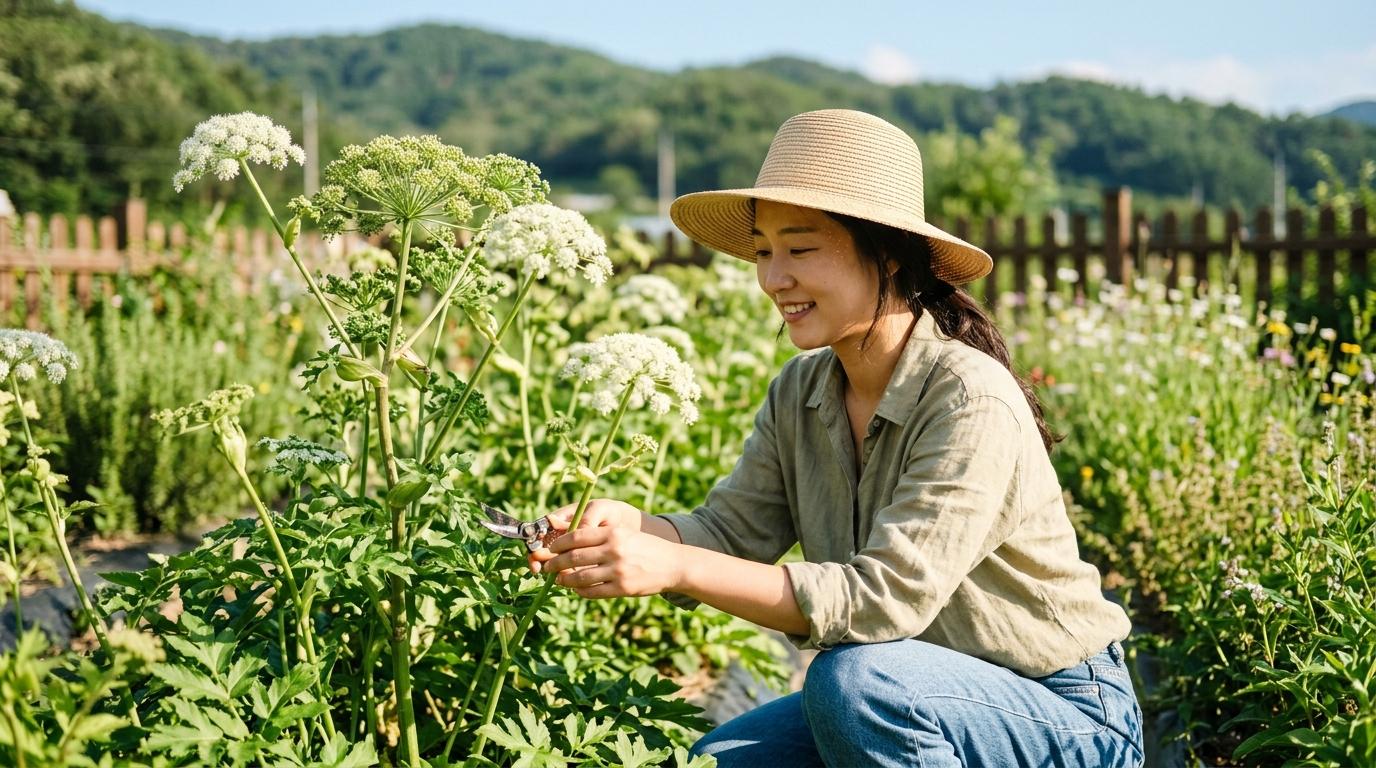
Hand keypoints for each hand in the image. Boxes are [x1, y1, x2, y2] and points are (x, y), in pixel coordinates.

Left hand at [536, 524, 684, 598]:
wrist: (673, 564)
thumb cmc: (645, 548)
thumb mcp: (625, 534)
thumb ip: (600, 538)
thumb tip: (568, 547)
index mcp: (613, 533)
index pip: (577, 537)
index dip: (558, 544)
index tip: (551, 549)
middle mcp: (614, 550)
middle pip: (574, 557)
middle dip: (555, 563)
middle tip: (546, 566)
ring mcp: (618, 570)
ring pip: (580, 577)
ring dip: (565, 580)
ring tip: (559, 580)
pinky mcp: (622, 588)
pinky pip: (593, 592)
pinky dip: (580, 591)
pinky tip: (577, 589)